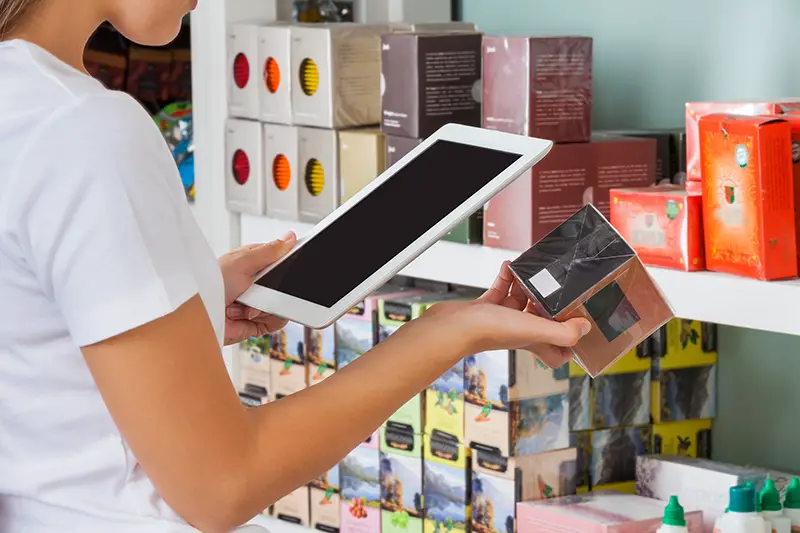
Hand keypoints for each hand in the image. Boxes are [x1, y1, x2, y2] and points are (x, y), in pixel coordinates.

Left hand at [219, 232, 296, 344]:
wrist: (199, 317)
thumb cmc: (210, 286)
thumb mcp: (242, 261)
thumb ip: (270, 250)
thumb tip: (289, 237)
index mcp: (252, 264)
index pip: (280, 260)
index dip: (285, 264)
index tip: (286, 268)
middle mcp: (255, 284)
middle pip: (284, 283)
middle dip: (275, 288)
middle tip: (259, 288)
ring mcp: (257, 303)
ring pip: (283, 302)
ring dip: (265, 305)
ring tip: (246, 304)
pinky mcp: (258, 322)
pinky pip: (278, 320)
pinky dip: (266, 319)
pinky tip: (248, 315)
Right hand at [422, 262, 590, 367]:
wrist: (452, 326)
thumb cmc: (487, 332)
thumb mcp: (535, 330)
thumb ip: (563, 332)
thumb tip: (584, 329)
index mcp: (533, 341)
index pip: (556, 353)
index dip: (569, 345)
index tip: (577, 328)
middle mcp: (518, 333)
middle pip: (541, 322)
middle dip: (550, 304)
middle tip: (558, 288)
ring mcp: (501, 320)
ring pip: (521, 302)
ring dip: (527, 286)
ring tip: (533, 272)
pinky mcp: (485, 308)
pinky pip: (501, 290)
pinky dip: (507, 278)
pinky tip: (509, 267)